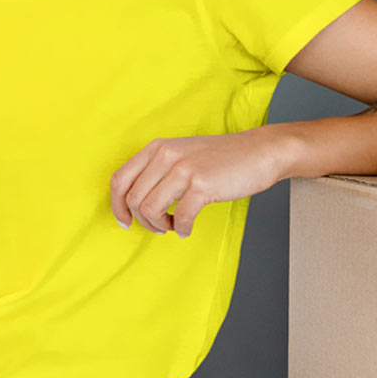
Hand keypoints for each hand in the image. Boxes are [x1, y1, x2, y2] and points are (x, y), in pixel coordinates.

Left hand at [110, 128, 292, 237]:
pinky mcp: (202, 185)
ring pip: (150, 210)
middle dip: (143, 221)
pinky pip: (179, 217)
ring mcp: (183, 169)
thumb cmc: (220, 158)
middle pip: (133, 199)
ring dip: (159, 226)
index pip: (120, 179)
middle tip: (159, 226)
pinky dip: (180, 229)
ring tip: (173, 226)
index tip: (125, 221)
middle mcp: (165, 155)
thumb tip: (134, 203)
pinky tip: (187, 228)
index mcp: (156, 148)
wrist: (259, 151)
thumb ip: (157, 171)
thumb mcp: (181, 154)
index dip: (117, 206)